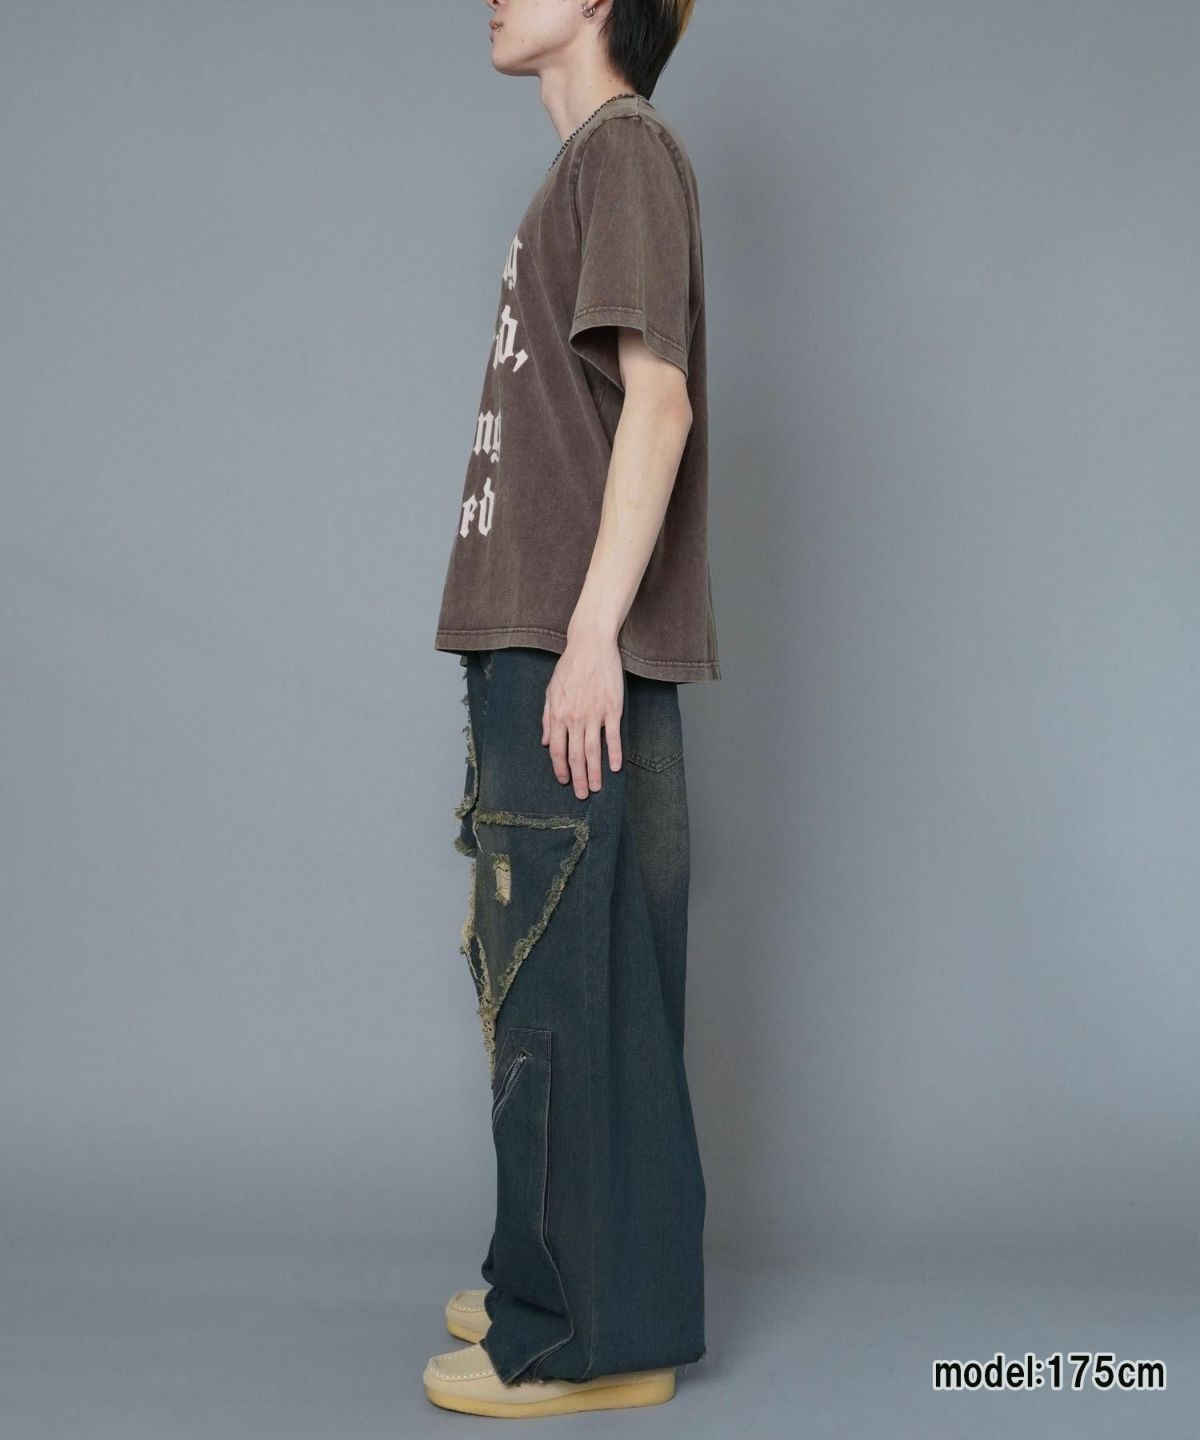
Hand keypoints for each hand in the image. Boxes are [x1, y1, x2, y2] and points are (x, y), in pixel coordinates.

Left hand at [541, 635, 623, 796]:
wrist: (590, 647)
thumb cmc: (569, 668)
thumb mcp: (550, 691)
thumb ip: (547, 718)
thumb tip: (546, 741)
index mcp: (558, 715)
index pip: (557, 750)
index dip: (560, 769)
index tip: (564, 781)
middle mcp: (575, 718)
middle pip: (575, 755)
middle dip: (578, 779)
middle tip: (583, 794)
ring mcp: (594, 714)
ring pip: (593, 750)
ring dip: (595, 772)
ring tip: (597, 788)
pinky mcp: (612, 709)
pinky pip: (613, 736)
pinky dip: (614, 753)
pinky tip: (615, 767)